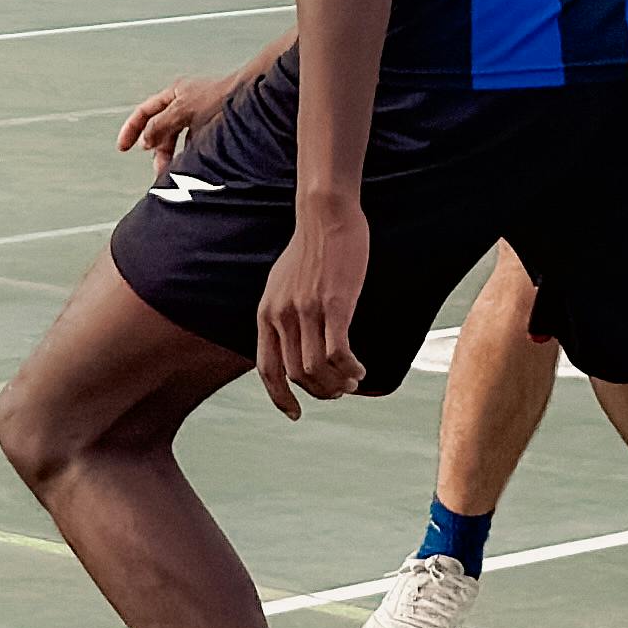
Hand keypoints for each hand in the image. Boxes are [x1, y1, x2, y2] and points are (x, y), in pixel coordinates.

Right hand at [116, 33, 285, 164]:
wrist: (255, 96)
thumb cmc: (222, 98)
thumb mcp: (183, 111)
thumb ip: (160, 125)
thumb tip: (145, 140)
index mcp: (176, 93)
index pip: (145, 112)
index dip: (131, 130)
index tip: (122, 149)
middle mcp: (186, 103)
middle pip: (162, 129)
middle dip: (157, 151)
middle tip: (159, 171)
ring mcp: (201, 115)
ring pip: (179, 140)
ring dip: (174, 156)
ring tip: (174, 173)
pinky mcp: (215, 128)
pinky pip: (196, 144)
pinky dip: (190, 156)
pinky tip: (193, 167)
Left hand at [251, 194, 374, 409]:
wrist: (325, 215)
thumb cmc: (310, 247)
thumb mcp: (281, 283)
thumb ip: (281, 311)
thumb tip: (289, 338)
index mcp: (266, 313)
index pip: (266, 369)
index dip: (279, 397)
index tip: (295, 413)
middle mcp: (281, 315)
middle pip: (296, 375)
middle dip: (319, 391)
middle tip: (339, 390)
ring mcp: (306, 311)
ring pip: (316, 369)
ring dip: (337, 383)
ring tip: (352, 379)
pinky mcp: (334, 304)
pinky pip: (338, 352)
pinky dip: (350, 368)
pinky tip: (361, 369)